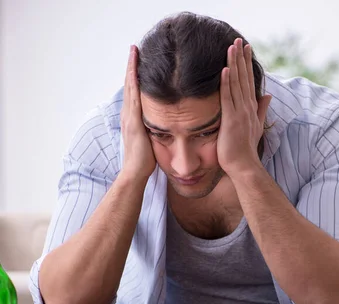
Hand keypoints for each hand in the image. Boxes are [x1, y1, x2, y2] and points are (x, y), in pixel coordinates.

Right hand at [120, 45, 155, 180]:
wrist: (135, 174)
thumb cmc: (145, 162)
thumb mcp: (151, 141)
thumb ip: (154, 130)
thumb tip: (163, 125)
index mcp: (133, 118)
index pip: (135, 92)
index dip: (136, 76)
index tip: (139, 60)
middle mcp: (128, 114)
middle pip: (130, 85)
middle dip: (132, 66)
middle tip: (134, 48)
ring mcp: (129, 116)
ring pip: (130, 87)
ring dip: (132, 69)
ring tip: (134, 52)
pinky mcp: (133, 121)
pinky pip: (134, 97)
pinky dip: (134, 82)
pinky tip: (137, 71)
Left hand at [217, 38, 271, 175]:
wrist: (245, 166)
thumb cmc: (246, 150)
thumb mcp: (256, 126)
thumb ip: (262, 110)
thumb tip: (268, 96)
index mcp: (251, 108)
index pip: (248, 81)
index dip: (247, 64)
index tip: (245, 48)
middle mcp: (248, 108)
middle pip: (244, 78)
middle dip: (241, 58)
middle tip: (239, 40)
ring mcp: (241, 113)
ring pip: (237, 84)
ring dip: (235, 65)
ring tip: (232, 47)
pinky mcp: (232, 119)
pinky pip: (229, 98)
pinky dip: (227, 83)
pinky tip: (225, 69)